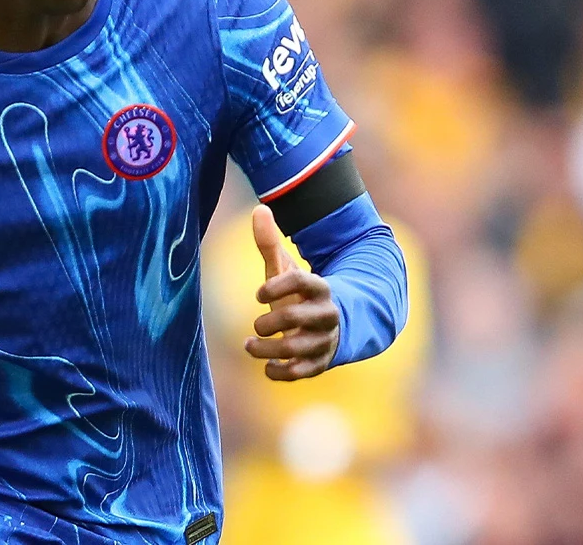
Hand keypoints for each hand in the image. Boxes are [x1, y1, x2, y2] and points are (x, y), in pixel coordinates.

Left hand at [245, 205, 339, 380]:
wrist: (333, 325)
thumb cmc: (299, 295)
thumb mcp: (286, 270)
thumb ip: (270, 244)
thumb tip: (259, 209)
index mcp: (319, 288)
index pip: (302, 282)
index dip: (277, 286)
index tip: (257, 294)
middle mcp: (326, 315)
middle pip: (298, 317)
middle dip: (271, 322)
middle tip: (255, 325)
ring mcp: (324, 341)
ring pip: (298, 349)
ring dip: (268, 349)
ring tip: (249, 345)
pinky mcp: (320, 363)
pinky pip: (301, 373)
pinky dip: (281, 372)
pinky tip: (267, 366)